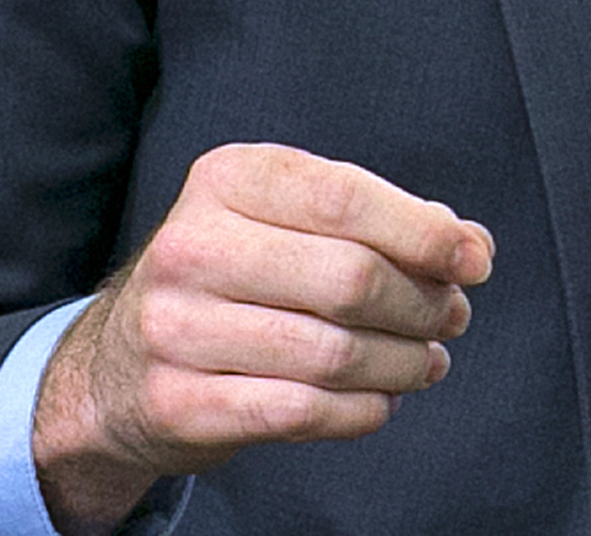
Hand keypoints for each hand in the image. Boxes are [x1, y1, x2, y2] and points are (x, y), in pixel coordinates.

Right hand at [30, 143, 494, 534]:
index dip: (425, 232)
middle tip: (451, 317)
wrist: (116, 366)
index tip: (474, 258)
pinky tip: (380, 400)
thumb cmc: (230, 278)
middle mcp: (192, 246)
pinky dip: (361, 410)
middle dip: (421, 303)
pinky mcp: (178, 403)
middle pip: (348, 278)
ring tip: (426, 360)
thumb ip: (373, 219)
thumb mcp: (283, 220)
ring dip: (402, 362)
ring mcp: (177, 328)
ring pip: (332, 352)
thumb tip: (466, 244)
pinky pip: (299, 412)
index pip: (345, 197)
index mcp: (225, 179)